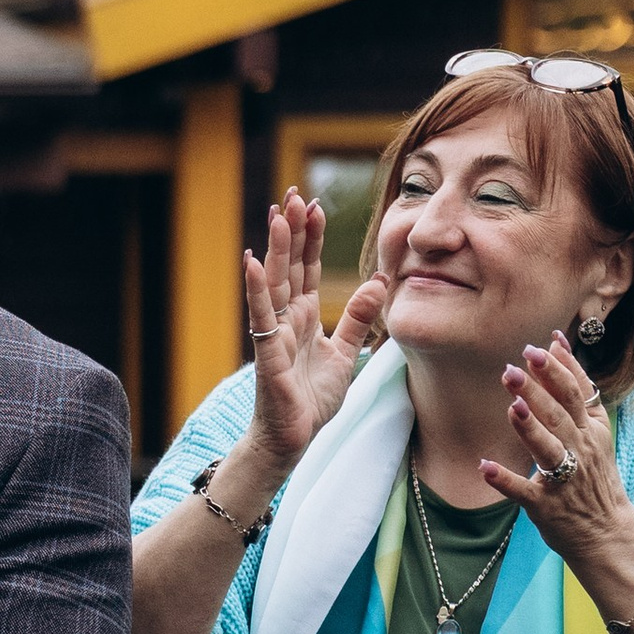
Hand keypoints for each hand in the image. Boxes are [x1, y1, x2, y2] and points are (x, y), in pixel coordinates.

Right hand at [245, 189, 385, 476]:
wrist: (292, 439)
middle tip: (293, 194)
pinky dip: (256, 289)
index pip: (306, 268)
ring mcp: (274, 333)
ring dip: (276, 248)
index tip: (314, 205)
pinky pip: (261, 316)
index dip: (311, 237)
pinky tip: (253, 261)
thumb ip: (357, 317)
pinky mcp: (268, 353)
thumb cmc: (310, 401)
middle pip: (289, 265)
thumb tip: (380, 281)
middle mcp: (285, 319)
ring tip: (278, 214)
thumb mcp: (345, 353)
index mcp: (303, 317)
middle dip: (292, 230)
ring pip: (275, 282)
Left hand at [481, 335, 633, 624]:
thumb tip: (558, 343)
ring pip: (547, 449)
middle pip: (560, 416)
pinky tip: (484, 467)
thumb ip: (577, 391)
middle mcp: (580, 451)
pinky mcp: (546, 506)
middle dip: (539, 391)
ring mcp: (565, 479)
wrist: (607, 532)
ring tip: (511, 407)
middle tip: (514, 368)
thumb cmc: (593, 477)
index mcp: (591, 431)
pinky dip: (504, 480)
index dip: (560, 370)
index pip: (577, 394)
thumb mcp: (594, 431)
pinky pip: (524, 492)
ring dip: (529, 429)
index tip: (540, 347)